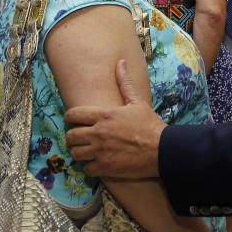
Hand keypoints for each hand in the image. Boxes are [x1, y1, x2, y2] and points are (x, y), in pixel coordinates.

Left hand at [65, 59, 165, 177]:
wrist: (162, 149)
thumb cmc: (149, 124)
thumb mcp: (137, 102)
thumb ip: (124, 83)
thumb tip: (120, 63)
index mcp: (104, 115)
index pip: (73, 114)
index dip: (69, 118)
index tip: (73, 121)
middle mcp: (98, 132)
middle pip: (70, 136)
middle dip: (72, 136)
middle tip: (79, 138)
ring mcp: (100, 151)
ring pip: (75, 153)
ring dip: (79, 152)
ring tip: (86, 151)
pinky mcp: (105, 167)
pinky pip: (86, 169)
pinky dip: (89, 167)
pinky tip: (96, 164)